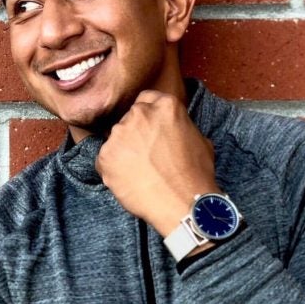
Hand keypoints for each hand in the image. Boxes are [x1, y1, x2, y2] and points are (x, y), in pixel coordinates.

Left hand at [95, 90, 220, 236]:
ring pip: (116, 139)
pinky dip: (113, 170)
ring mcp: (119, 134)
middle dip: (135, 134)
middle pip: (129, 118)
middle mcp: (139, 114)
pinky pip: (105, 160)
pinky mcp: (105, 155)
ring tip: (139, 172)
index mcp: (165, 106)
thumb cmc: (195, 175)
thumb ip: (181, 126)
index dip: (148, 116)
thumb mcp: (200, 139)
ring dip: (123, 151)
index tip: (150, 130)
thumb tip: (175, 129)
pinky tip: (130, 181)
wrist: (183, 204)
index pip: (146, 99)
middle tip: (146, 155)